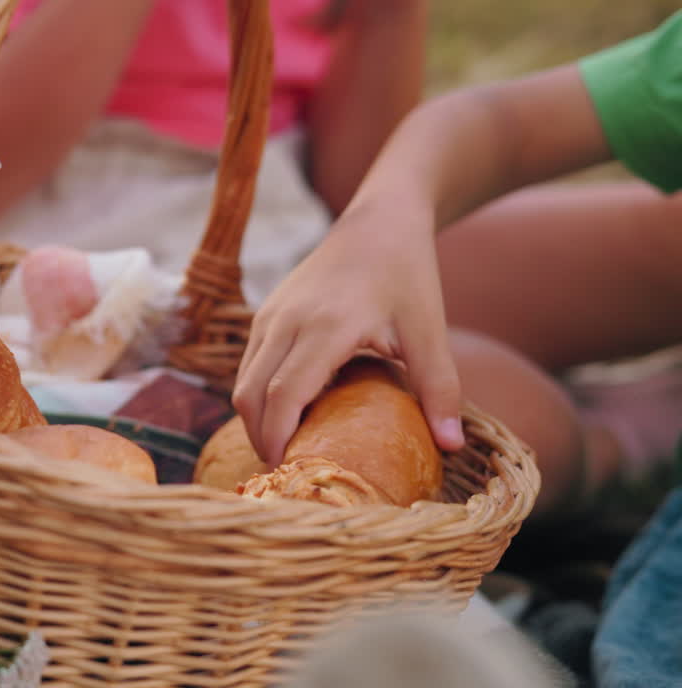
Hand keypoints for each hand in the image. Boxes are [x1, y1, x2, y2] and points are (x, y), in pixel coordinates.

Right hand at [231, 200, 464, 467]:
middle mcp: (287, 321)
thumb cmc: (408, 275)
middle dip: (261, 439)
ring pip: (242, 381)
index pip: (283, 395)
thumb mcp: (430, 331)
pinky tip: (288, 414)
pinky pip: (248, 365)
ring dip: (256, 420)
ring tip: (286, 449)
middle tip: (288, 472)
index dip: (278, 439)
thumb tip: (452, 447)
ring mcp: (270, 315)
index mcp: (325, 326)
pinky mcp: (266, 313)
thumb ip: (441, 390)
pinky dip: (259, 397)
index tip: (291, 472)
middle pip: (250, 394)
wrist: (379, 222)